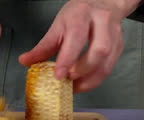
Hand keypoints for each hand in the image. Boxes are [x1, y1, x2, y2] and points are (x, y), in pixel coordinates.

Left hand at [18, 0, 141, 92]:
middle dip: (82, 70)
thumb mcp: (58, 26)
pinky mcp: (119, 45)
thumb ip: (43, 47)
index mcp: (81, 15)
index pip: (76, 37)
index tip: (58, 75)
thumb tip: (24, 61)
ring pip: (107, 60)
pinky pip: (110, 66)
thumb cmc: (77, 16)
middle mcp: (101, 22)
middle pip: (99, 50)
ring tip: (75, 86)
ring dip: (91, 79)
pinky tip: (84, 83)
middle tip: (67, 80)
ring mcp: (114, 33)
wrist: (103, 2)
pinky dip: (96, 78)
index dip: (68, 58)